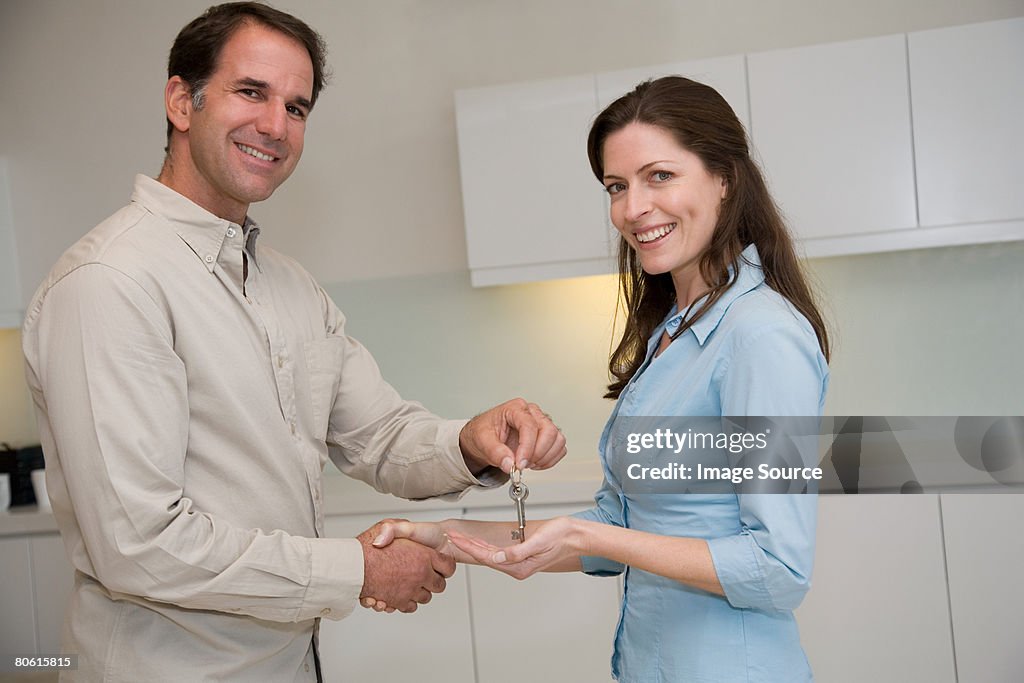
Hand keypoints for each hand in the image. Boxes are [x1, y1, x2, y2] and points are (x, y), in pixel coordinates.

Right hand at [357, 519, 455, 613]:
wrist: (353, 567)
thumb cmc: (368, 548)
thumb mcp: (387, 525)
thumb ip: (399, 528)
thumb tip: (414, 536)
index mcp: (424, 556)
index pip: (447, 566)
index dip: (444, 565)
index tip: (440, 565)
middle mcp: (421, 574)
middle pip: (439, 585)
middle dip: (434, 581)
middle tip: (425, 576)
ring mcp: (411, 590)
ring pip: (426, 597)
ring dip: (420, 592)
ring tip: (410, 584)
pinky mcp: (400, 601)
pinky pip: (410, 606)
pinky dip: (407, 602)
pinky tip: (400, 593)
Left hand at [446, 516, 581, 579]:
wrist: (575, 536)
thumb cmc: (561, 537)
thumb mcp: (538, 542)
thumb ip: (517, 552)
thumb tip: (497, 557)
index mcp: (519, 567)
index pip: (487, 557)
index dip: (469, 547)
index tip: (456, 538)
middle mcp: (517, 567)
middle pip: (485, 557)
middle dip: (466, 547)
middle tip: (451, 536)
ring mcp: (518, 563)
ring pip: (489, 556)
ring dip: (473, 547)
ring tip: (458, 539)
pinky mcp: (520, 556)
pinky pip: (497, 553)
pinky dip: (484, 547)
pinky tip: (477, 543)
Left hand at [460, 398, 566, 473]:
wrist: (486, 438)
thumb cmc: (485, 432)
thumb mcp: (482, 440)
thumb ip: (495, 452)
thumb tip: (509, 464)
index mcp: (515, 408)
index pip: (529, 425)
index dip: (527, 447)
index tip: (520, 463)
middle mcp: (532, 413)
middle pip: (549, 431)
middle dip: (538, 452)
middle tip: (523, 465)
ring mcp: (542, 424)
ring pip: (558, 439)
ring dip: (545, 457)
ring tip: (527, 464)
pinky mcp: (548, 437)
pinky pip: (559, 448)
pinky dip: (550, 460)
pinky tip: (535, 464)